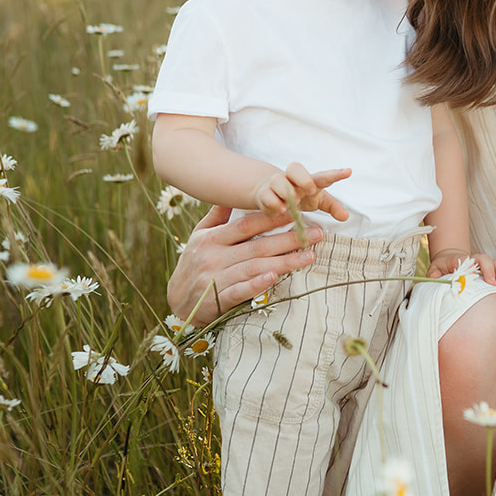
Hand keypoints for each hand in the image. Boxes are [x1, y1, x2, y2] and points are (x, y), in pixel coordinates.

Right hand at [167, 205, 324, 326]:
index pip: (247, 225)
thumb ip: (217, 217)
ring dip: (284, 262)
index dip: (272, 217)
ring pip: (255, 267)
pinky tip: (275, 278)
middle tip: (318, 233)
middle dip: (290, 238)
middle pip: (258, 245)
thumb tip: (230, 194)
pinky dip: (256, 284)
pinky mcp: (217, 300)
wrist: (176, 301)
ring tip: (311, 255)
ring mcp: (215, 278)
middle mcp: (214, 256)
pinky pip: (240, 291)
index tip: (298, 210)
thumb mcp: (199, 236)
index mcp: (212, 238)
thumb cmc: (193, 264)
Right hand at [254, 163, 350, 222]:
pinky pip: (266, 195)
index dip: (336, 174)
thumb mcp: (319, 201)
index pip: (323, 175)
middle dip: (304, 178)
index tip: (349, 171)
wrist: (274, 194)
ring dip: (286, 192)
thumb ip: (332, 207)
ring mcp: (276, 184)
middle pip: (295, 168)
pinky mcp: (264, 194)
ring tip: (293, 204)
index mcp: (310, 179)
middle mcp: (292, 178)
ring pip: (278, 181)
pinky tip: (281, 210)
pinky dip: (273, 202)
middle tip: (311, 190)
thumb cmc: (302, 196)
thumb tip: (345, 217)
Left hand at [425, 249, 495, 288]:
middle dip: (491, 271)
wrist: (452, 259)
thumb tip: (434, 278)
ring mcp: (485, 264)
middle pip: (485, 260)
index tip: (473, 275)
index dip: (471, 267)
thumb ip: (434, 273)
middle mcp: (475, 259)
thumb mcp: (435, 268)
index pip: (467, 260)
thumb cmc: (444, 266)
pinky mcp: (492, 269)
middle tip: (493, 284)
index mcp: (460, 259)